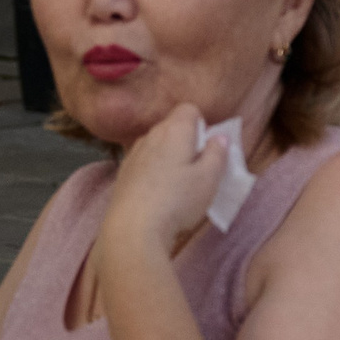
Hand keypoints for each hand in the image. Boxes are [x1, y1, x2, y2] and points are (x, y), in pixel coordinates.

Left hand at [100, 103, 227, 258]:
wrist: (132, 231)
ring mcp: (132, 156)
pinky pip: (143, 163)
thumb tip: (219, 137)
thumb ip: (218, 153)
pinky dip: (152, 172)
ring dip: (168, 156)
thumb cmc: (177, 201)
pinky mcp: (121, 176)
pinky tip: (158, 195)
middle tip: (198, 168)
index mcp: (174, 130)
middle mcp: (150, 136)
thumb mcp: (210, 178)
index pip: (189, 109)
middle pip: (171, 126)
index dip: (202, 124)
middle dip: (186, 140)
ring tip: (177, 184)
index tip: (207, 147)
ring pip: (156, 146)